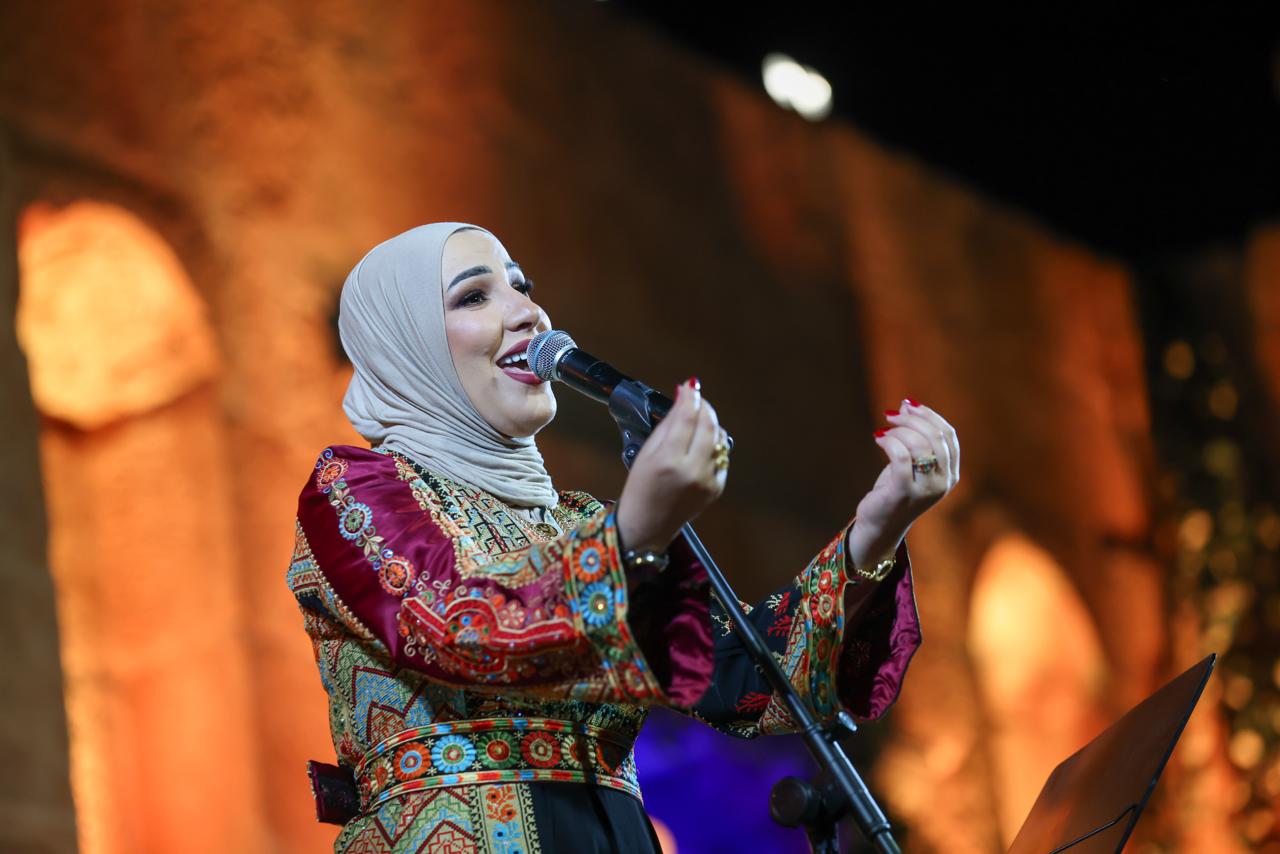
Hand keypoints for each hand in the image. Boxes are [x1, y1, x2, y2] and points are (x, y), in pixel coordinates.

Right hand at [616, 379, 727, 553]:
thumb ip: (668, 424)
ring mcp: (708, 481)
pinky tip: (702, 442)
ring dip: (711, 424)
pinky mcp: (717, 488)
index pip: (688, 419)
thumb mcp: (646, 453)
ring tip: (698, 418)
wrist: (647, 525)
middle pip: (708, 426)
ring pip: (719, 440)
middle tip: (696, 398)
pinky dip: (714, 444)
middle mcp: (693, 471)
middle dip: (704, 407)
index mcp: (669, 461)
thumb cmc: (639, 487)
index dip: (691, 398)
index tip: (690, 385)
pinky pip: (722, 457)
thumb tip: (684, 398)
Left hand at [847, 399, 959, 572]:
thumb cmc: (894, 489)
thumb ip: (914, 436)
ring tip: (884, 430)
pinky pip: (900, 456)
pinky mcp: (904, 492)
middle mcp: (943, 482)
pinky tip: (878, 438)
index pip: (949, 435)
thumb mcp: (910, 462)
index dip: (930, 416)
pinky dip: (889, 441)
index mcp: (951, 474)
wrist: (880, 525)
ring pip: (919, 445)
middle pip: (936, 437)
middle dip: (912, 419)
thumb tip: (907, 404)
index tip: (909, 404)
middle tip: (891, 415)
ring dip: (899, 430)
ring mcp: (926, 489)